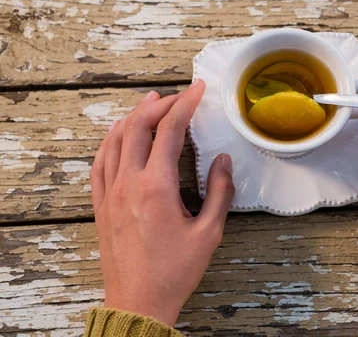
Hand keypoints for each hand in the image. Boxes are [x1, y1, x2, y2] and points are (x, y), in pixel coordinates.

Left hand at [90, 80, 234, 325]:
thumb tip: (222, 162)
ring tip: (150, 101)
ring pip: (115, 139)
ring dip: (133, 115)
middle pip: (138, 126)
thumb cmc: (173, 271)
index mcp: (156, 187)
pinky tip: (118, 133)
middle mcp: (128, 183)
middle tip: (178, 96)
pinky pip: (100, 161)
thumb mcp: (209, 233)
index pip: (169, 130)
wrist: (138, 301)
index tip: (197, 90)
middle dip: (160, 104)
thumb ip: (219, 192)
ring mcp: (110, 192)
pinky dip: (110, 140)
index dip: (185, 104)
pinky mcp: (101, 204)